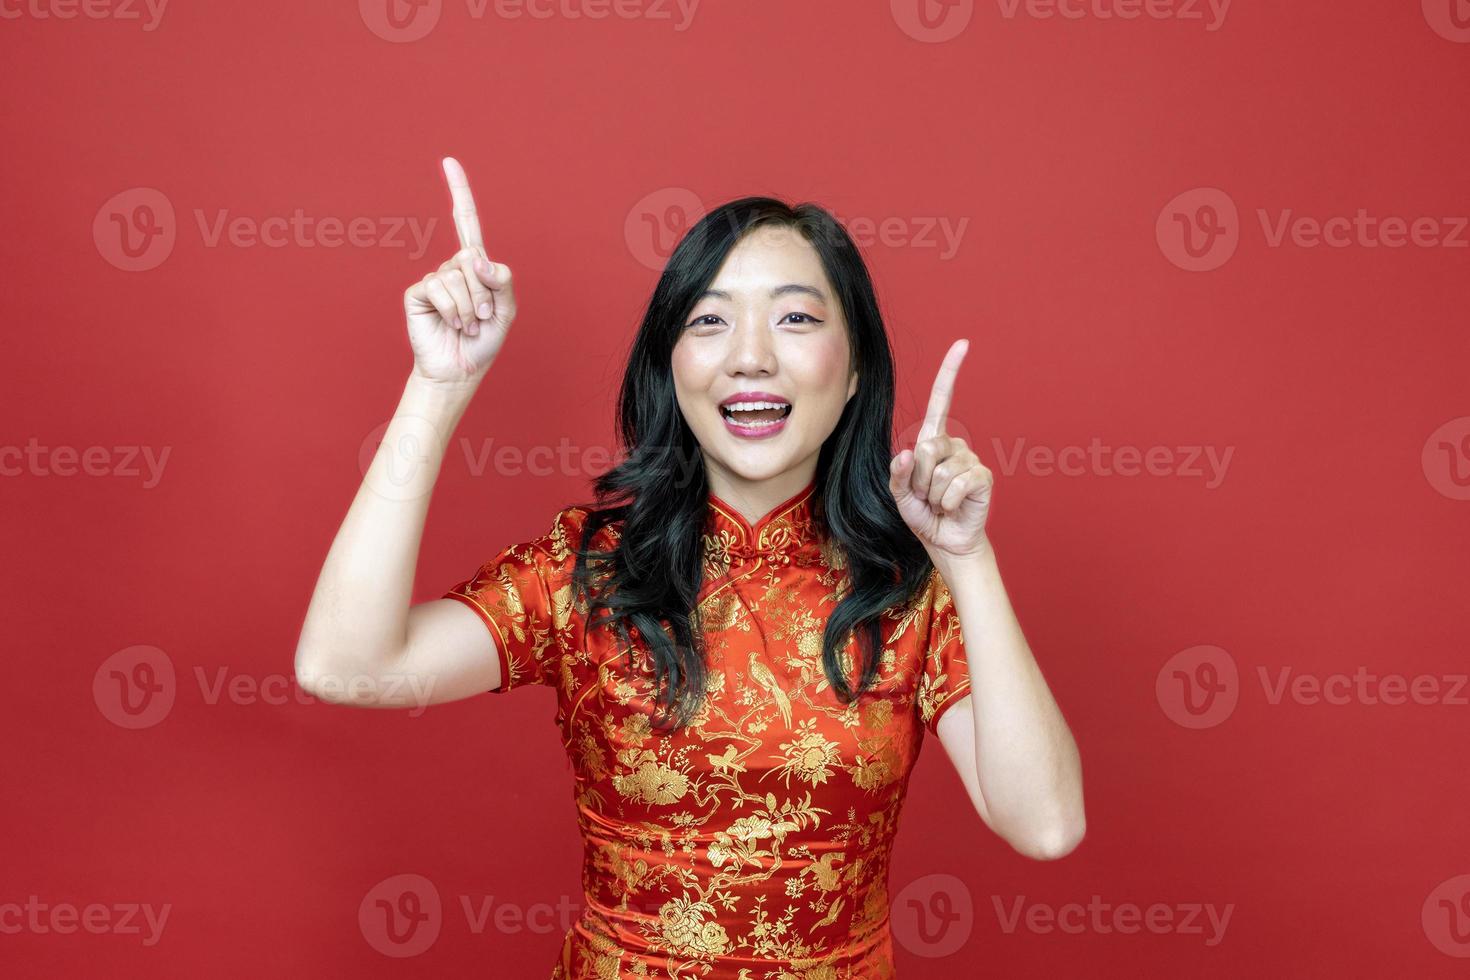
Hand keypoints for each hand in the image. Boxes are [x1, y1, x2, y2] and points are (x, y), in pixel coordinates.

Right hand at [404, 157, 517, 383]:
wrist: (459, 369)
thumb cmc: (483, 342)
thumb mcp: (506, 311)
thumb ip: (501, 281)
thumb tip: (476, 258)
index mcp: (474, 267)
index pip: (466, 223)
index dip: (459, 192)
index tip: (448, 161)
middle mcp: (452, 267)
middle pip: (473, 259)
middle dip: (484, 293)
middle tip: (482, 319)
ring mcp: (433, 279)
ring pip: (458, 276)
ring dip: (471, 307)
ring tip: (467, 326)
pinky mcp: (418, 292)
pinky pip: (439, 288)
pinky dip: (453, 310)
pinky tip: (451, 324)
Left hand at [889, 339, 993, 560]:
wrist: (945, 541)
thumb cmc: (923, 514)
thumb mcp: (900, 493)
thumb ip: (898, 473)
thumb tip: (908, 453)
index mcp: (933, 441)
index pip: (941, 402)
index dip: (950, 373)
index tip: (963, 344)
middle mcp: (954, 445)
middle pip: (926, 448)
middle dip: (917, 479)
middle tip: (924, 496)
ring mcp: (970, 459)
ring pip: (939, 470)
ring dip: (931, 494)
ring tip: (938, 503)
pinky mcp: (982, 477)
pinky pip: (955, 484)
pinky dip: (946, 501)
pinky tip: (951, 508)